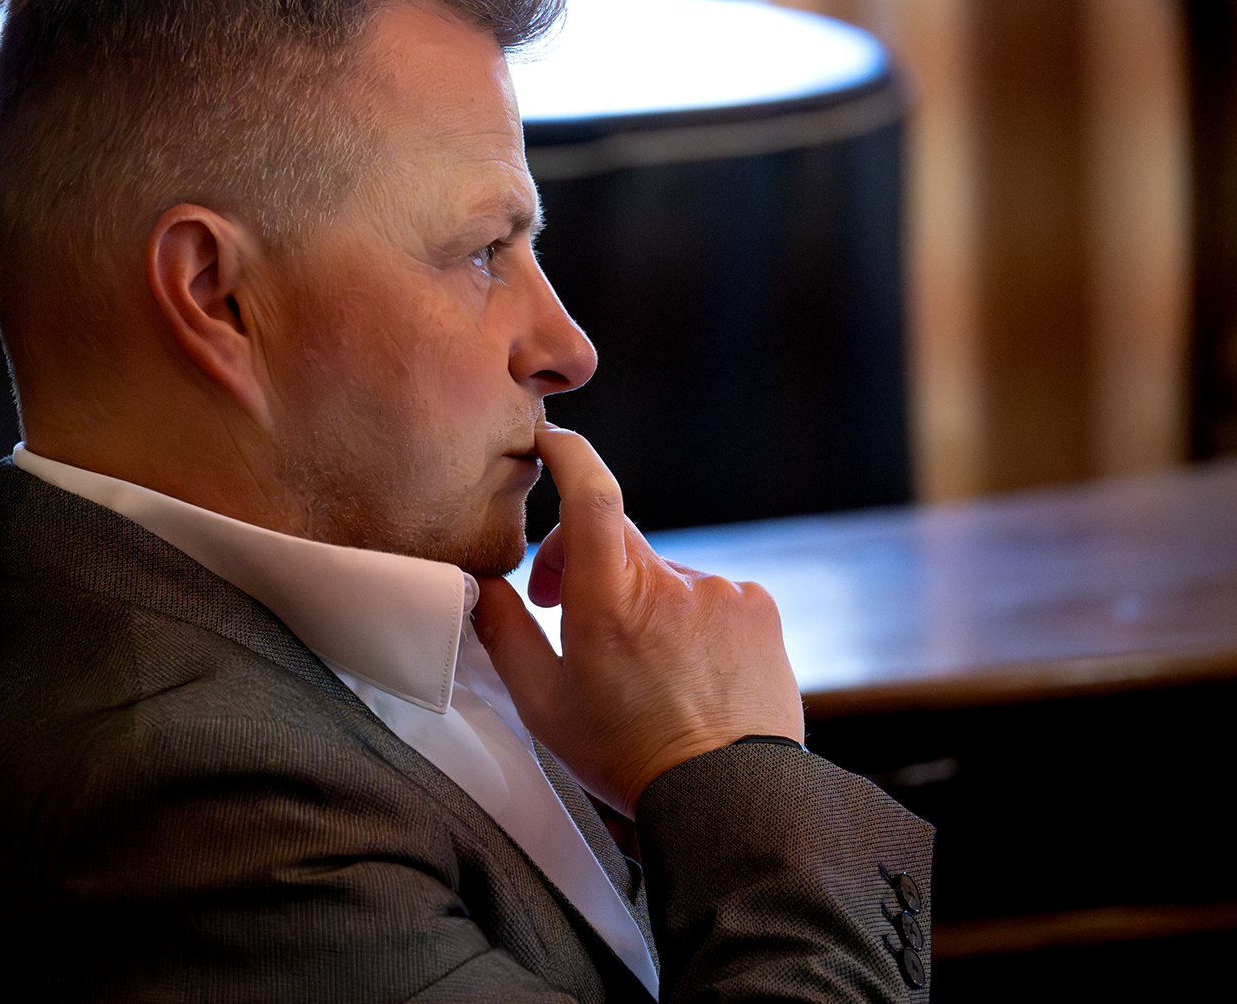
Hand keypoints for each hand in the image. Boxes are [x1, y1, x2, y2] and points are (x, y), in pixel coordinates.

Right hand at [473, 425, 802, 816]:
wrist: (728, 797)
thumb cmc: (627, 755)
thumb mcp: (543, 704)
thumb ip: (505, 633)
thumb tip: (478, 583)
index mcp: (608, 599)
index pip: (590, 492)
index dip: (568, 453)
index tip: (550, 440)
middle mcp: (669, 582)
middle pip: (616, 536)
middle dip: (583, 560)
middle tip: (565, 611)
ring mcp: (720, 591)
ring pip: (663, 573)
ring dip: (645, 601)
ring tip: (644, 668)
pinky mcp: (757, 606)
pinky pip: (711, 594)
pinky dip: (693, 619)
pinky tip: (690, 671)